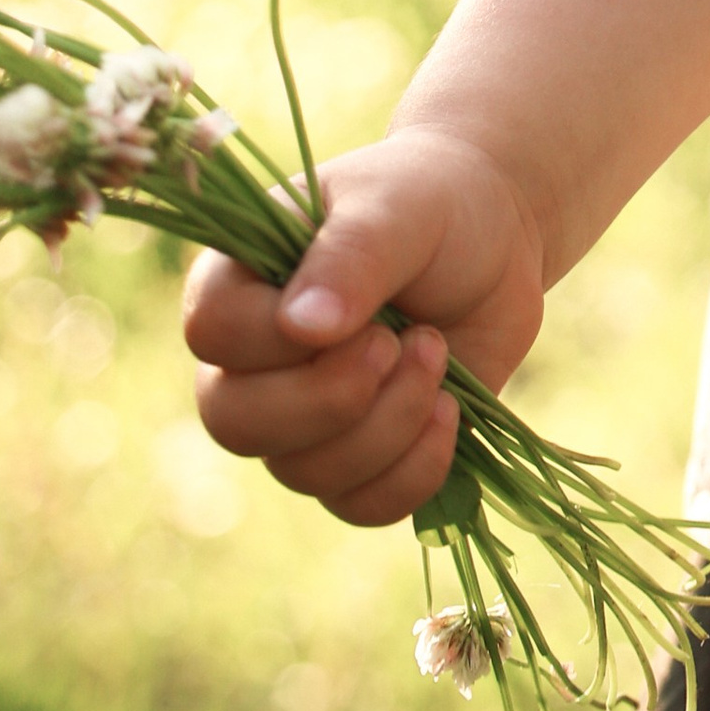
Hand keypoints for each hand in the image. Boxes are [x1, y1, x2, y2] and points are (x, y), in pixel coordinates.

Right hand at [182, 128, 545, 528]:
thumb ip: (351, 256)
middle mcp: (256, 357)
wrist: (497, 235)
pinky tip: (450, 409)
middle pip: (236, 422)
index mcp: (242, 279)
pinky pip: (359, 506)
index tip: (362, 312)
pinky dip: (413, 472)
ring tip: (435, 352)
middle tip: (401, 341)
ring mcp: (302, 414)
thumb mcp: (399, 209)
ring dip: (388, 423)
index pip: (212, 331)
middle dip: (333, 397)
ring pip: (304, 472)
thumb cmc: (433, 204)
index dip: (280, 339)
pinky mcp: (358, 455)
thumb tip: (301, 328)